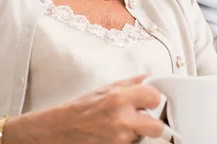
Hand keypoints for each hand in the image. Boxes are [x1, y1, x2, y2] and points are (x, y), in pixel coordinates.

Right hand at [11, 75, 164, 143]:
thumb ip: (132, 83)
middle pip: (157, 126)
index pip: (156, 97)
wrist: (58, 130)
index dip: (153, 98)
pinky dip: (126, 140)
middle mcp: (121, 120)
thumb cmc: (79, 110)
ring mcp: (119, 139)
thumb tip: (150, 79)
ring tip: (120, 125)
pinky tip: (114, 134)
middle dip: (152, 122)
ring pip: (143, 137)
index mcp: (120, 98)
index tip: (148, 100)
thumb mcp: (106, 88)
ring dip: (136, 132)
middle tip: (142, 118)